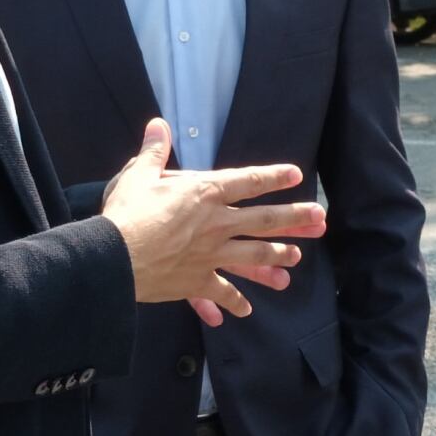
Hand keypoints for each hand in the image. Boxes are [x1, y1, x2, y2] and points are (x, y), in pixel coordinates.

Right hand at [102, 118, 325, 317]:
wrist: (116, 256)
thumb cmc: (127, 212)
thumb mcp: (139, 175)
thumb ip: (154, 151)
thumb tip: (158, 124)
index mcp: (205, 193)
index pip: (247, 181)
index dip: (273, 176)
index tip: (296, 175)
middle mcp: (217, 223)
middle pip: (264, 219)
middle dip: (294, 218)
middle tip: (319, 219)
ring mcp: (212, 254)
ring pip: (254, 254)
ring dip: (277, 256)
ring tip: (296, 259)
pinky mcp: (198, 280)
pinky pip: (223, 292)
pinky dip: (235, 302)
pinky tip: (246, 310)